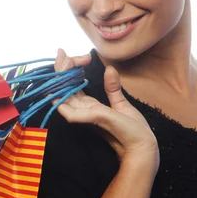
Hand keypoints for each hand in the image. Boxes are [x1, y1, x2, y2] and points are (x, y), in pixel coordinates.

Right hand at [53, 48, 159, 168]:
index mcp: (89, 106)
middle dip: (61, 70)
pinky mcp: (91, 121)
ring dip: (59, 80)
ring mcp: (85, 117)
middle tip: (61, 52)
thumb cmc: (132, 129)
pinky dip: (61, 102)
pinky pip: (70, 113)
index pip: (72, 86)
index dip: (70, 71)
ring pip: (64, 98)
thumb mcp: (121, 104)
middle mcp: (84, 111)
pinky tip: (55, 91)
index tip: (74, 55)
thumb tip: (110, 69)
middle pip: (65, 89)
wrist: (141, 145)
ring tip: (60, 61)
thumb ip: (112, 88)